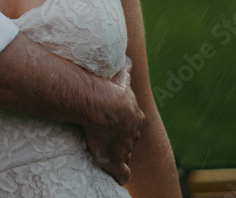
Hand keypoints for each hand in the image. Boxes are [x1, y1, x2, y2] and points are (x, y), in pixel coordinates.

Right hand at [84, 57, 142, 183]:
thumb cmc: (106, 88)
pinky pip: (121, 172)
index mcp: (134, 114)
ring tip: (109, 153)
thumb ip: (126, 70)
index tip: (114, 121)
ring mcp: (126, 146)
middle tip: (110, 137)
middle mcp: (133, 130)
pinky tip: (120, 176)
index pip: (132, 121)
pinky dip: (121, 174)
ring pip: (126, 152)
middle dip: (123, 137)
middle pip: (131, 137)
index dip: (123, 122)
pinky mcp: (115, 159)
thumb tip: (130, 59)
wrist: (101, 103)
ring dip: (120, 153)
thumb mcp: (121, 76)